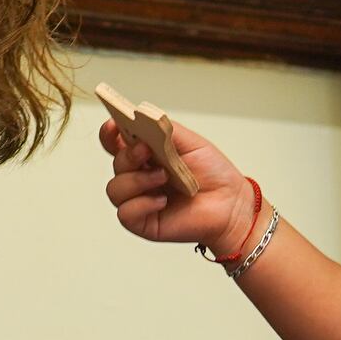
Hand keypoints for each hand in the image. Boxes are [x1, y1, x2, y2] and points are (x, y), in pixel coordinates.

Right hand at [100, 111, 257, 258]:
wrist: (231, 204)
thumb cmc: (213, 175)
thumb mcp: (190, 142)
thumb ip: (164, 130)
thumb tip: (142, 118)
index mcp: (147, 155)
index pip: (116, 143)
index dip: (109, 133)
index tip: (113, 124)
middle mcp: (139, 176)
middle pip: (116, 163)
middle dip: (128, 155)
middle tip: (147, 150)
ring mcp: (139, 199)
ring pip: (115, 189)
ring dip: (137, 180)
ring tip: (163, 177)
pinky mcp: (143, 222)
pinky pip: (126, 213)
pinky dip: (142, 204)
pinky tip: (162, 201)